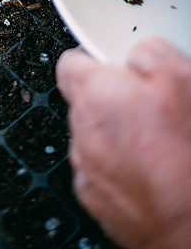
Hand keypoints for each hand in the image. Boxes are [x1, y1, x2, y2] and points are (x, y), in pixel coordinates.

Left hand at [57, 40, 190, 248]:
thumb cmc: (187, 155)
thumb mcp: (182, 79)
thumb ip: (151, 52)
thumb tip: (138, 52)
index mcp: (96, 93)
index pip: (70, 62)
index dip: (92, 60)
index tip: (112, 64)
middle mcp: (82, 129)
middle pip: (85, 101)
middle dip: (111, 100)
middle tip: (149, 108)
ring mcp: (86, 166)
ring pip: (94, 136)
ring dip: (116, 135)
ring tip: (155, 144)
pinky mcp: (94, 198)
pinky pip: (100, 169)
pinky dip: (118, 167)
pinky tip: (149, 171)